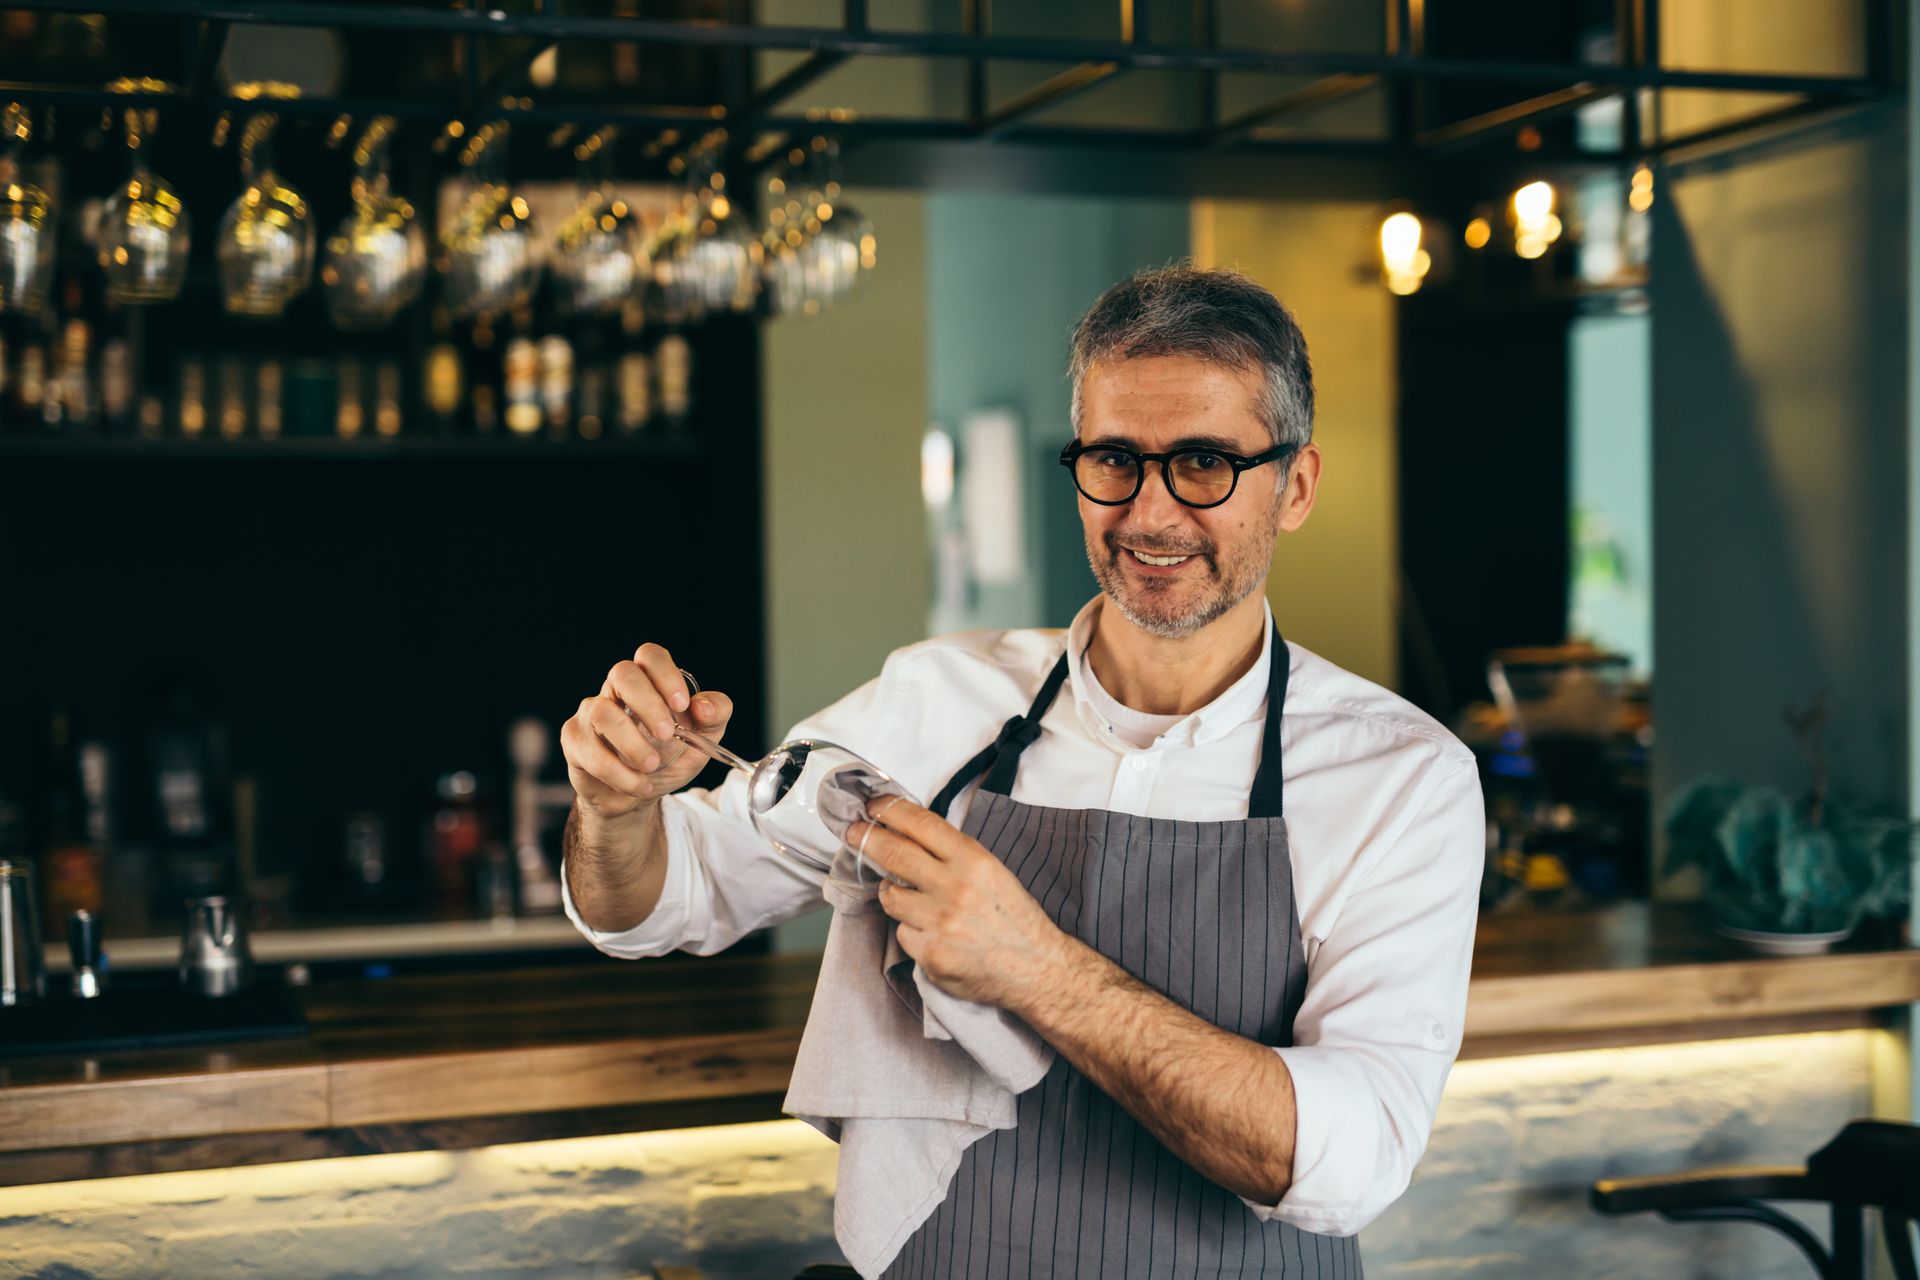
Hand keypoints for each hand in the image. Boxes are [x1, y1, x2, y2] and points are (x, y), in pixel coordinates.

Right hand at [560, 642, 733, 819]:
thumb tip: (703, 706)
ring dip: (632, 744)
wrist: (639, 795)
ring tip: (652, 767)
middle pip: (623, 673)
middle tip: (667, 735)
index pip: (650, 656)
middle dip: (648, 705)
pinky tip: (640, 785)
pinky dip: (620, 773)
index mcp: (648, 682)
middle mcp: (616, 691)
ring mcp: (591, 713)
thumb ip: (715, 715)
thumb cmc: (669, 758)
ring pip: (602, 713)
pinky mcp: (574, 741)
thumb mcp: (702, 740)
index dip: (665, 674)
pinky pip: (591, 751)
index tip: (682, 705)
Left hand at [849, 798, 1072, 1009]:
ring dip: (894, 895)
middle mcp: (954, 887)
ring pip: (892, 897)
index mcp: (973, 860)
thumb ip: (953, 854)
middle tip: (853, 832)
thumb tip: (909, 835)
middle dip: (866, 839)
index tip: (872, 807)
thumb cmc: (1013, 917)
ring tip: (914, 900)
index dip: (890, 811)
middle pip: (894, 853)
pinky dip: (912, 932)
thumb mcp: (992, 871)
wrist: (1035, 967)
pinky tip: (934, 935)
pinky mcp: (931, 954)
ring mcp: (940, 922)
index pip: (920, 824)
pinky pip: (903, 934)